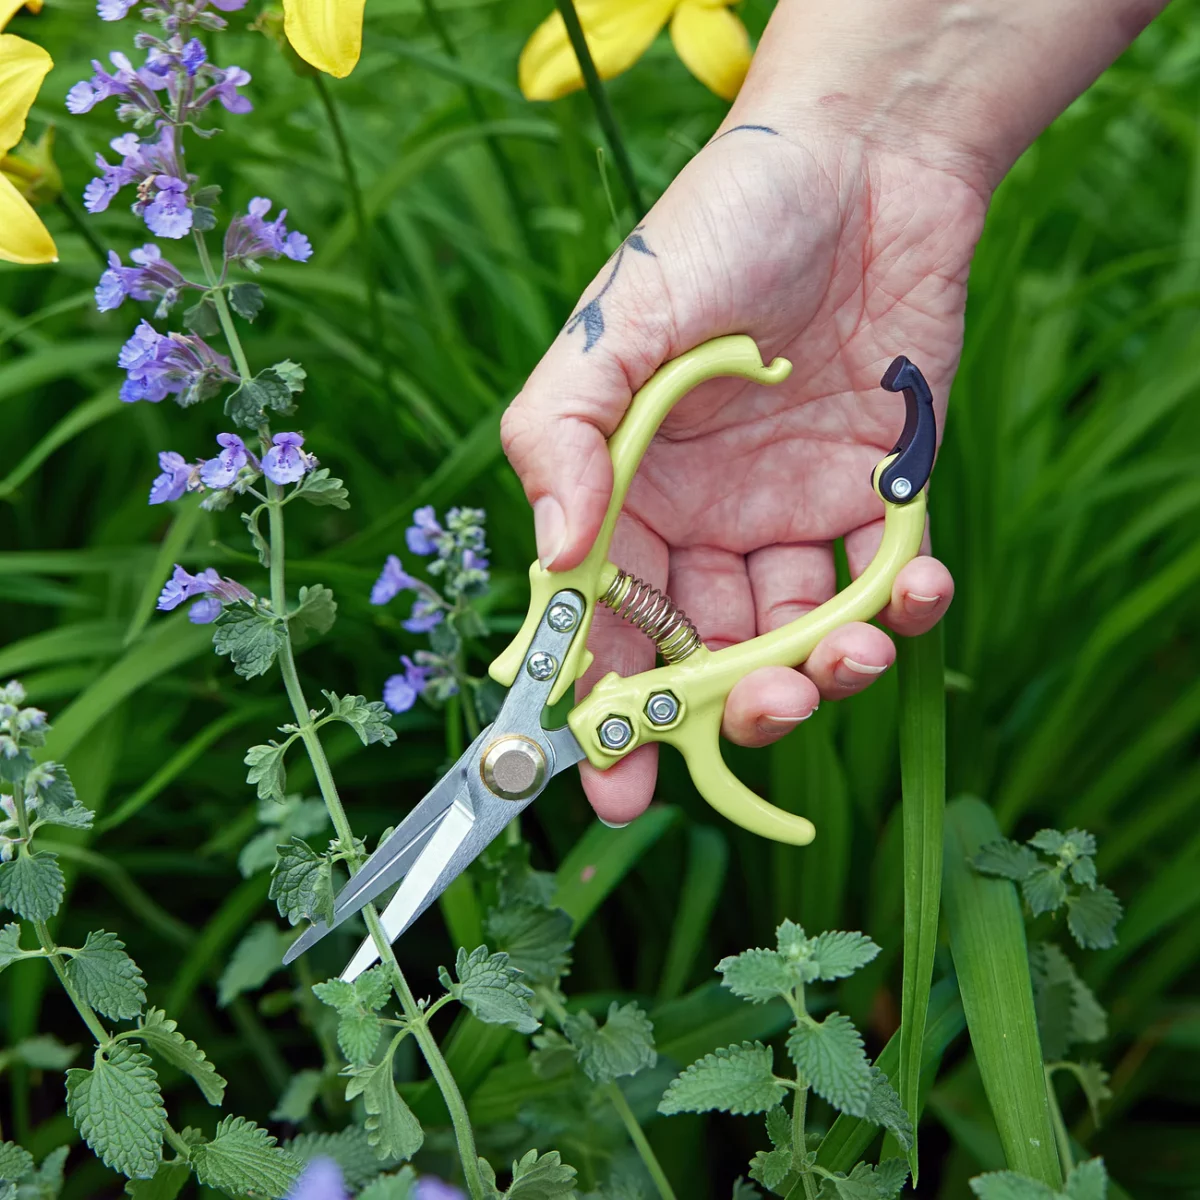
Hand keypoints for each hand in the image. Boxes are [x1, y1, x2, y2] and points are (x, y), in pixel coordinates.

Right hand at [501, 120, 986, 824]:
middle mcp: (701, 519)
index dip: (606, 710)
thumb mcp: (610, 329)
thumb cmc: (713, 234)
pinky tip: (908, 593)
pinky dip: (901, 606)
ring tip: (849, 659)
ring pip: (795, 632)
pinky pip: (881, 579)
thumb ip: (560, 443)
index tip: (614, 786)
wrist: (858, 164)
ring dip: (824, 668)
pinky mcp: (874, 491)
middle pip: (704, 650)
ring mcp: (787, 512)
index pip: (604, 624)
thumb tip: (554, 559)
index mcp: (624, 495)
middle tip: (760, 712)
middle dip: (731, 704)